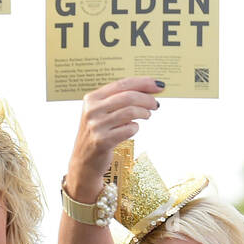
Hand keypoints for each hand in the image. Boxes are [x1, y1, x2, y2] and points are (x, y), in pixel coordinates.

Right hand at [65, 77, 163, 200]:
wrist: (84, 161)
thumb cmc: (98, 134)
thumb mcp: (101, 113)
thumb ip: (118, 100)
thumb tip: (148, 90)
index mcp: (92, 98)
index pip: (122, 84)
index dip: (143, 83)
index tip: (158, 84)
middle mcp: (92, 110)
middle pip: (128, 97)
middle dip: (147, 99)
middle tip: (156, 104)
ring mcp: (96, 126)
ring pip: (130, 112)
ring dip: (144, 113)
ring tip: (147, 115)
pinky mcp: (103, 141)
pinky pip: (129, 130)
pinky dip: (135, 128)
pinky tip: (134, 128)